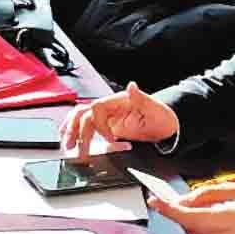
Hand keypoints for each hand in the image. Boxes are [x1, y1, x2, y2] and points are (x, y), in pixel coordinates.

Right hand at [60, 82, 179, 154]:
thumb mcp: (154, 108)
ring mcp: (107, 117)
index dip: (100, 125)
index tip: (111, 140)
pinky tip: (72, 139)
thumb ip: (140, 98)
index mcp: (117, 101)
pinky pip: (87, 126)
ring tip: (68, 145)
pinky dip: (77, 131)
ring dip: (72, 130)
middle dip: (76, 130)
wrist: (166, 125)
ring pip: (81, 118)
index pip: (97, 108)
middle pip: (84, 113)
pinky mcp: (107, 126)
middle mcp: (109, 107)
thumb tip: (132, 86)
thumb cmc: (161, 117)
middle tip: (74, 146)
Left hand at [147, 182, 234, 233]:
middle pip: (187, 226)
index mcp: (229, 222)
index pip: (189, 217)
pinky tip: (210, 220)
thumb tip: (183, 200)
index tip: (155, 201)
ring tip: (203, 208)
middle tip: (178, 198)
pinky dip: (199, 229)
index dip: (168, 209)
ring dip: (189, 220)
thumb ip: (207, 194)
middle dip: (180, 212)